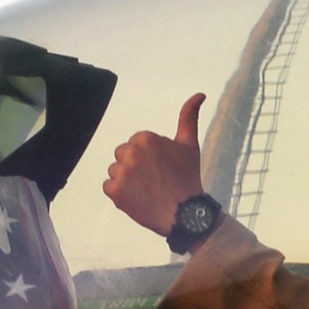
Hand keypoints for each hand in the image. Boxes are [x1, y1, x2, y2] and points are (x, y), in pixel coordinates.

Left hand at [103, 93, 206, 235]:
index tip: (161, 169)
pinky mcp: (114, 191)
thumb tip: (199, 95)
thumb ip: (188, 117)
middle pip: (122, 155)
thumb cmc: (188, 178)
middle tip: (153, 181)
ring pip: (115, 171)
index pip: (135, 144)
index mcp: (145, 138)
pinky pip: (109, 187)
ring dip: (126, 180)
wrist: (185, 213)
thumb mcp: (190, 145)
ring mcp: (121, 172)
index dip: (148, 157)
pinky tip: (137, 198)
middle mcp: (130, 151)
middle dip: (134, 167)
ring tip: (146, 190)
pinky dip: (119, 194)